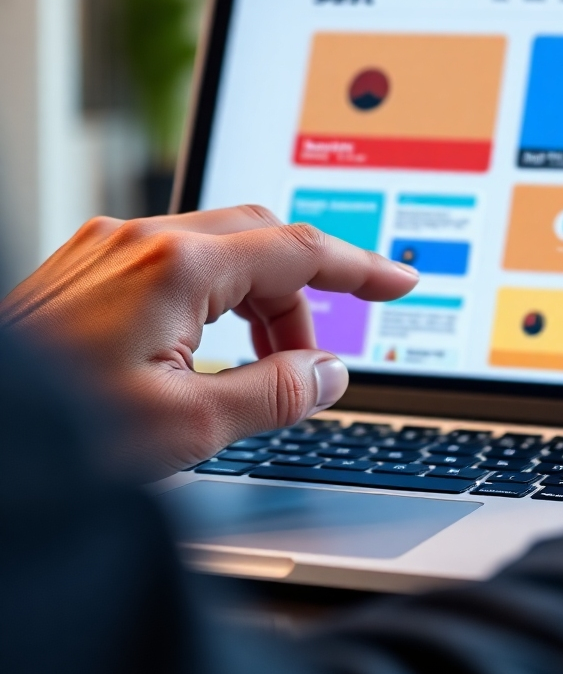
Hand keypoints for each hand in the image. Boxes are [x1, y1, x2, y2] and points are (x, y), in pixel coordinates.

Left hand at [0, 207, 417, 476]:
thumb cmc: (50, 434)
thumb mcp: (185, 427)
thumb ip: (274, 392)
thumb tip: (330, 372)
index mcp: (175, 266)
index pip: (300, 251)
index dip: (362, 269)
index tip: (400, 283)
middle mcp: (143, 239)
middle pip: (263, 240)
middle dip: (302, 294)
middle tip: (311, 357)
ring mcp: (110, 246)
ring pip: (221, 247)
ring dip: (256, 300)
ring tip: (252, 368)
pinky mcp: (90, 264)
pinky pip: (178, 259)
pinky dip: (214, 297)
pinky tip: (203, 349)